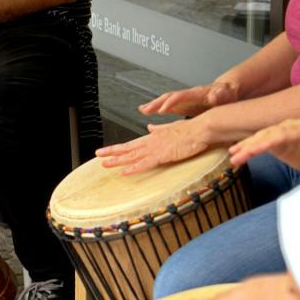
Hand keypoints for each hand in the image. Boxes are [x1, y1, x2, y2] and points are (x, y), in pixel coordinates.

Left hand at [95, 118, 210, 174]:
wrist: (201, 129)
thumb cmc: (190, 130)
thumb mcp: (171, 128)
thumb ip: (159, 129)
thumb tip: (149, 127)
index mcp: (153, 137)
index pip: (132, 144)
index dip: (119, 148)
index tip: (108, 150)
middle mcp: (151, 142)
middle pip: (128, 148)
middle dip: (112, 152)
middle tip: (97, 155)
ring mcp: (155, 149)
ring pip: (132, 156)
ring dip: (118, 161)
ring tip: (104, 164)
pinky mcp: (163, 155)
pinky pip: (145, 164)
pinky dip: (133, 168)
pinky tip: (124, 172)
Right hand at [140, 80, 238, 116]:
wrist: (227, 92)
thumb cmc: (227, 94)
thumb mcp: (227, 94)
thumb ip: (221, 93)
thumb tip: (216, 94)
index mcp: (197, 93)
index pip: (181, 96)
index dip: (171, 102)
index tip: (163, 110)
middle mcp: (187, 95)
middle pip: (169, 97)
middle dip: (157, 103)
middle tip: (146, 109)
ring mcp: (184, 99)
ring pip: (165, 100)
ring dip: (153, 105)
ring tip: (143, 109)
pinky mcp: (182, 105)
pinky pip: (167, 105)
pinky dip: (156, 108)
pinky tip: (147, 111)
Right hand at [229, 118, 299, 173]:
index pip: (280, 134)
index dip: (265, 142)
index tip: (252, 150)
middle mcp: (289, 126)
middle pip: (266, 135)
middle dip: (250, 146)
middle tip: (235, 157)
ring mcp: (281, 131)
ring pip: (260, 137)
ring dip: (245, 146)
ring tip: (232, 155)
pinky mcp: (275, 139)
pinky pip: (259, 141)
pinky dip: (247, 146)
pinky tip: (234, 151)